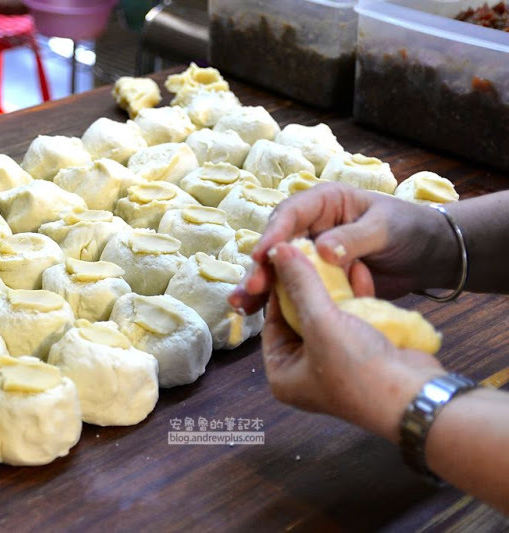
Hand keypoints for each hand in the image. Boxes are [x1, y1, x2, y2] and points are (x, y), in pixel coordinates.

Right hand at [229, 182, 458, 314]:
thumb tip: (322, 251)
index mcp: (323, 203)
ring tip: (240, 305)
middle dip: (260, 266)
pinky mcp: (316, 278)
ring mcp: (311, 253)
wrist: (431, 255)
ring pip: (277, 269)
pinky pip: (292, 288)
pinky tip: (257, 315)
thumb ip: (354, 238)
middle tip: (251, 287)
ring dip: (258, 287)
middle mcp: (310, 226)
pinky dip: (275, 301)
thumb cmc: (411, 229)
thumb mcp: (385, 228)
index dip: (274, 234)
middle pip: (276, 244)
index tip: (262, 255)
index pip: (290, 214)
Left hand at [261, 243, 444, 442]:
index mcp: (283, 374)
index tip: (284, 259)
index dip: (278, 290)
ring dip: (332, 286)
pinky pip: (352, 318)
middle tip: (307, 251)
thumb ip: (300, 285)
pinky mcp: (363, 352)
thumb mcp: (321, 322)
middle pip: (298, 317)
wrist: (417, 397)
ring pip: (327, 314)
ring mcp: (336, 361)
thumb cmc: (359, 369)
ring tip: (331, 254)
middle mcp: (305, 370)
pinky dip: (355, 295)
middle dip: (307, 285)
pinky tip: (358, 268)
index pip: (272, 322)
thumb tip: (278, 251)